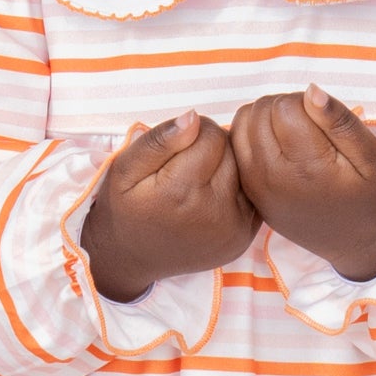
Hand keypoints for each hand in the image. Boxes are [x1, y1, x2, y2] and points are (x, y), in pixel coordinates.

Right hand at [78, 111, 258, 301]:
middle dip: (210, 150)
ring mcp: (233, 230)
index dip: (192, 134)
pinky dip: (234, 189)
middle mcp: (214, 215)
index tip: (174, 149)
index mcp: (181, 193)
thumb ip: (158, 140)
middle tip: (183, 168)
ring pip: (244, 171)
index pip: (211, 134)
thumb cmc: (125, 207)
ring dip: (225, 168)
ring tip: (196, 182)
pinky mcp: (244, 238)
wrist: (131, 257)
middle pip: (232, 151)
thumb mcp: (124, 169)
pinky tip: (209, 198)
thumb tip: (194, 117)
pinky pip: (250, 194)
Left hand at [229, 83, 375, 281]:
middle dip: (284, 107)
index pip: (283, 106)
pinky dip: (252, 135)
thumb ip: (340, 121)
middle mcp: (272, 178)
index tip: (323, 121)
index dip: (304, 103)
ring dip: (265, 118)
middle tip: (311, 126)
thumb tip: (310, 91)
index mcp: (305, 167)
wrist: (355, 242)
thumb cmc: (368, 195)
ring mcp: (255, 187)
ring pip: (242, 123)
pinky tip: (279, 146)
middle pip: (259, 111)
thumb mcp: (371, 157)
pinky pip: (236, 145)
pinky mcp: (248, 192)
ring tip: (295, 134)